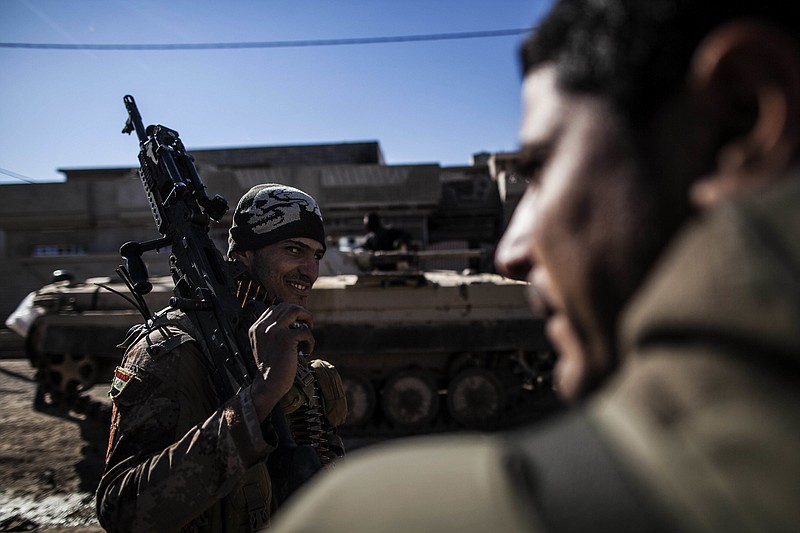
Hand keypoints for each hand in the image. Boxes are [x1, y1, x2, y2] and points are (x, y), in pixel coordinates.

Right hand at [248, 303, 314, 419]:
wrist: (268, 385)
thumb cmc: (271, 367)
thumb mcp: (266, 345)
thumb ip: (274, 331)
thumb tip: (294, 319)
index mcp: (256, 328)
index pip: (275, 308)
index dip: (289, 313)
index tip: (297, 323)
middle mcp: (263, 327)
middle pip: (286, 306)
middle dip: (300, 312)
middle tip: (307, 324)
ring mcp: (273, 331)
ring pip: (296, 311)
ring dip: (307, 318)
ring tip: (309, 330)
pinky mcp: (286, 339)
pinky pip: (305, 331)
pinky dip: (310, 340)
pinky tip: (307, 350)